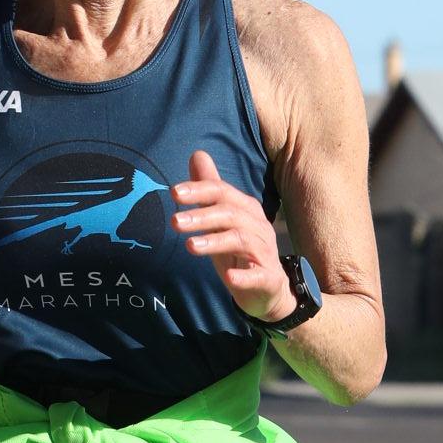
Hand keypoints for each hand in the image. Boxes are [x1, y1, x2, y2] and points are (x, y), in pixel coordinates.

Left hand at [171, 149, 293, 321]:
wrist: (268, 289)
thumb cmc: (239, 251)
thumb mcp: (221, 219)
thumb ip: (210, 189)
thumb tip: (197, 154)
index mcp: (246, 209)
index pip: (222, 192)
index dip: (199, 190)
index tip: (173, 193)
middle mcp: (257, 226)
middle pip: (230, 214)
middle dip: (202, 216)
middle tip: (174, 222)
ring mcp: (265, 252)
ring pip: (241, 241)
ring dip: (215, 242)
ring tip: (190, 246)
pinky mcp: (268, 279)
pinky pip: (258, 276)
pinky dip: (244, 276)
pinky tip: (228, 278)